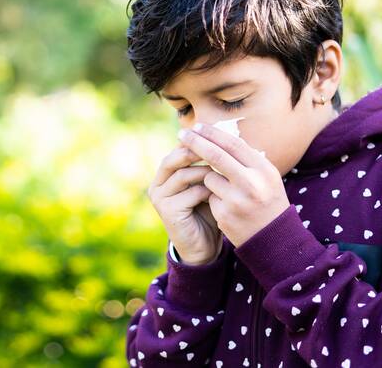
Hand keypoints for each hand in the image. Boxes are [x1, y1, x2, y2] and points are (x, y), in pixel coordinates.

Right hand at [147, 144, 223, 265]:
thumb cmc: (209, 212)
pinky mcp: (166, 211)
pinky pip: (189, 193)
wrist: (203, 247)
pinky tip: (220, 195)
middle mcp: (158, 183)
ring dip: (206, 174)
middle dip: (197, 151)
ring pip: (183, 175)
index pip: (178, 149)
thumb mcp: (208, 184)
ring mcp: (159, 197)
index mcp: (165, 174)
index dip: (197, 141)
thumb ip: (209, 165)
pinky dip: (207, 192)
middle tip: (220, 150)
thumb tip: (224, 135)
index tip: (219, 136)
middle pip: (174, 158)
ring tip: (224, 176)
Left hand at [177, 122, 290, 247]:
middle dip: (195, 142)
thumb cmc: (267, 201)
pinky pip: (209, 197)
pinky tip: (229, 209)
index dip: (213, 133)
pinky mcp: (224, 215)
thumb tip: (218, 135)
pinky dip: (214, 199)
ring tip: (229, 193)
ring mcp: (237, 200)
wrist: (273, 239)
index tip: (197, 126)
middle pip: (216, 156)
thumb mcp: (266, 177)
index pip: (234, 144)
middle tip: (181, 134)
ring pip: (209, 177)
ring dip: (210, 180)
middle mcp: (252, 184)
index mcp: (264, 170)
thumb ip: (246, 158)